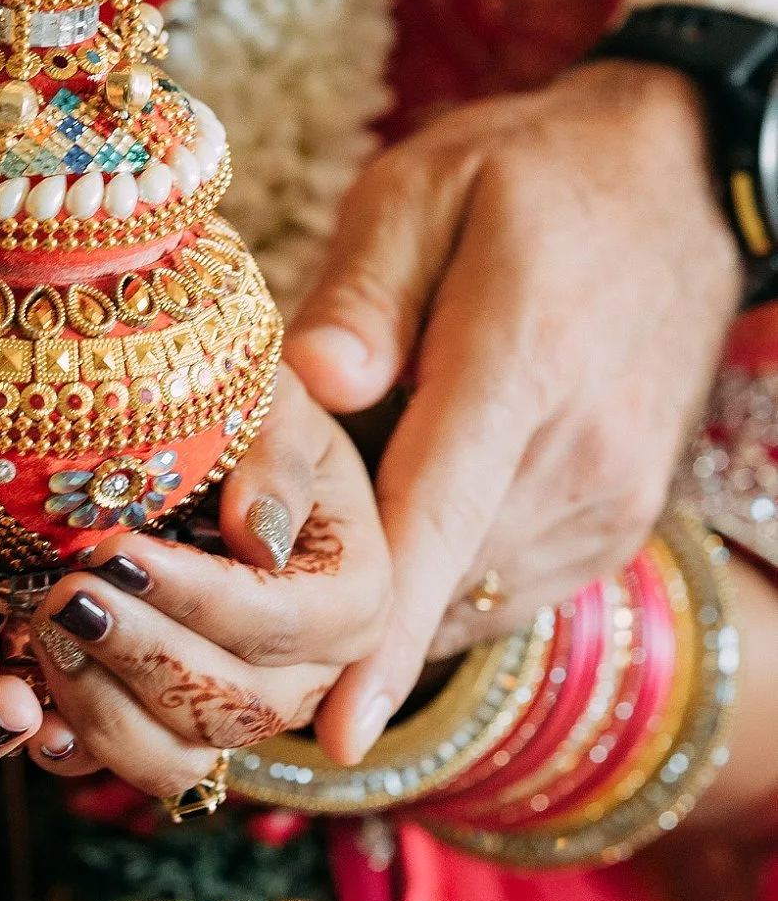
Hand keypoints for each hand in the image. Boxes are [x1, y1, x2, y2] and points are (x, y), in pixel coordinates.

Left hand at [24, 367, 388, 798]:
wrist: (225, 444)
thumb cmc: (256, 414)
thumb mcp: (277, 406)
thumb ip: (277, 460)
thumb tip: (257, 535)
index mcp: (353, 593)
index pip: (283, 622)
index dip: (199, 598)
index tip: (115, 552)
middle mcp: (313, 672)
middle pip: (235, 704)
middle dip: (141, 652)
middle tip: (63, 593)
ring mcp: (247, 709)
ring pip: (186, 758)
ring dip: (105, 706)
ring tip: (44, 630)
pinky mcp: (185, 725)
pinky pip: (138, 765)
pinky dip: (80, 747)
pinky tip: (30, 706)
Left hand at [284, 62, 741, 761]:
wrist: (675, 183)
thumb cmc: (526, 172)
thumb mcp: (424, 186)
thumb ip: (362, 292)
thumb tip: (307, 387)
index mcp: (521, 361)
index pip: (439, 520)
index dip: (378, 632)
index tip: (330, 728)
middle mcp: (579, 454)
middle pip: (439, 574)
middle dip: (336, 598)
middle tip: (226, 574)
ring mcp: (610, 498)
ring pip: (472, 595)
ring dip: (388, 592)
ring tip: (300, 538)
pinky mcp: (616, 520)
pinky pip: (507, 586)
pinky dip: (439, 580)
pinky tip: (386, 526)